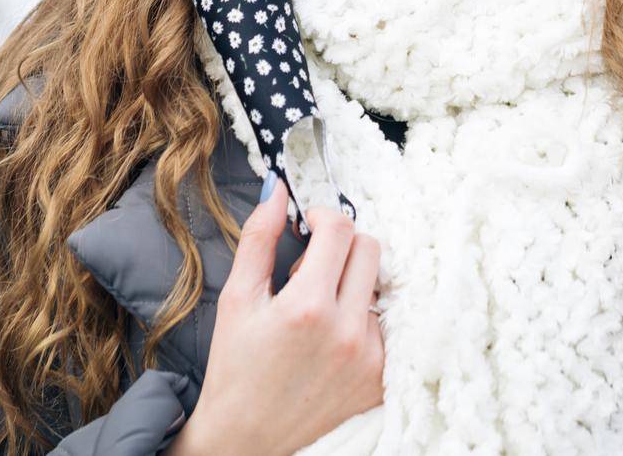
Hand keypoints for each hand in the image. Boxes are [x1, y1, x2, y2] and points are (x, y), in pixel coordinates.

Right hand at [168, 177, 384, 455]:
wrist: (247, 436)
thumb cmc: (236, 367)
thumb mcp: (237, 298)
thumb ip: (258, 238)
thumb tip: (278, 192)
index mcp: (308, 306)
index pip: (340, 228)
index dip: (322, 216)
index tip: (307, 228)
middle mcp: (347, 331)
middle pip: (370, 248)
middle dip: (341, 245)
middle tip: (312, 267)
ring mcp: (370, 358)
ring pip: (377, 287)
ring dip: (351, 286)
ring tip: (317, 313)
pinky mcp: (382, 379)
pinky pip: (386, 325)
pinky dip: (362, 320)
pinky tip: (332, 338)